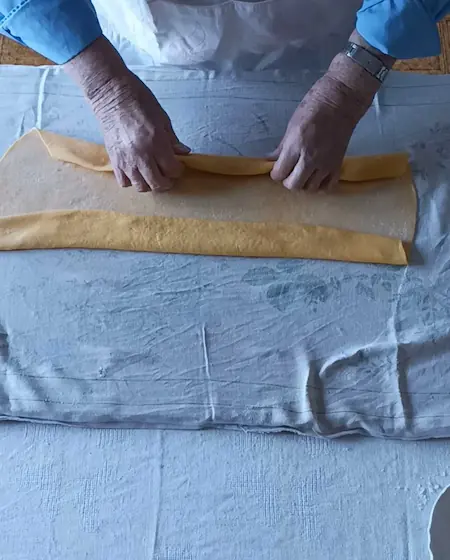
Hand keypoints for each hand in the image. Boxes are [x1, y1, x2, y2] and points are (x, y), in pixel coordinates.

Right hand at [90, 71, 188, 191]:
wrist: (111, 94)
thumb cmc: (139, 101)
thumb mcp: (162, 118)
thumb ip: (173, 139)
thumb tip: (183, 152)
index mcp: (156, 143)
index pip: (172, 170)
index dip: (178, 170)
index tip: (178, 165)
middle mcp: (141, 155)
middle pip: (157, 183)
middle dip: (167, 182)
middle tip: (169, 175)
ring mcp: (126, 160)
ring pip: (141, 186)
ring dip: (150, 184)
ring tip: (153, 175)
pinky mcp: (114, 160)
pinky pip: (124, 182)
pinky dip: (132, 181)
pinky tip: (136, 173)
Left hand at [271, 53, 380, 191]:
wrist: (341, 102)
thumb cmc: (313, 108)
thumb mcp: (291, 126)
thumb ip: (282, 147)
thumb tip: (272, 161)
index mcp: (296, 146)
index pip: (279, 173)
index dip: (276, 173)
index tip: (278, 168)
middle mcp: (310, 158)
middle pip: (294, 185)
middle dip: (289, 181)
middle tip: (290, 172)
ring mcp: (326, 164)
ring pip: (310, 188)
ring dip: (304, 183)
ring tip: (304, 173)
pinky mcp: (338, 165)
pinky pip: (327, 186)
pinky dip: (321, 185)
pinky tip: (317, 176)